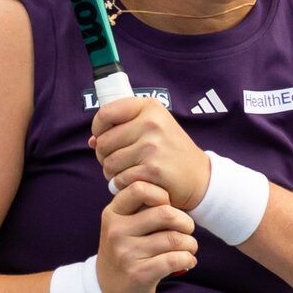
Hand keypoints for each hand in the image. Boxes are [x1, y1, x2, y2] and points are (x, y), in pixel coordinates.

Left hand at [89, 96, 210, 210]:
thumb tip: (92, 141)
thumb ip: (122, 128)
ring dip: (112, 173)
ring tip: (126, 172)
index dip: (98, 129)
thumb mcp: (153, 129)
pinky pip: (120, 179)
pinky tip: (135, 182)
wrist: (200, 178)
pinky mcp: (153, 170)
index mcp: (149, 107)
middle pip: (103, 142)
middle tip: (117, 162)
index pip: (105, 113)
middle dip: (104, 156)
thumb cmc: (170, 152)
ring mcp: (153, 146)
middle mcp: (152, 123)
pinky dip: (122, 185)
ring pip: (109, 163)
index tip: (104, 138)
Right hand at [96, 181, 197, 292]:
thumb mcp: (121, 226)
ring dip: (190, 243)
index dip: (162, 194)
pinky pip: (174, 259)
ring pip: (174, 238)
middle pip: (165, 213)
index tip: (168, 206)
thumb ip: (139, 209)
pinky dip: (188, 259)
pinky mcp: (139, 274)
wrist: (107, 291)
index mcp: (112, 214)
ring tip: (189, 247)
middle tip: (187, 229)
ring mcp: (126, 253)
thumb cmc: (124, 252)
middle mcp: (116, 231)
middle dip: (185, 221)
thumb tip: (172, 195)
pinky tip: (188, 260)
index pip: (140, 189)